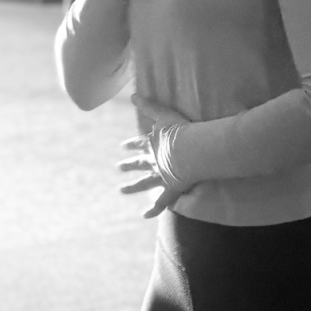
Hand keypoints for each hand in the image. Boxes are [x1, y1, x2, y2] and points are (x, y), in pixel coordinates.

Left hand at [118, 95, 191, 218]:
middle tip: (118, 168)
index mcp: (153, 145)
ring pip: (144, 183)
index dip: (131, 145)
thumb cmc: (182, 131)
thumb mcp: (164, 114)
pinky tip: (144, 216)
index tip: (122, 147)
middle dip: (129, 165)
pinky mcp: (171, 189)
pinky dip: (153, 209)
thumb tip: (132, 95)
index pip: (139, 144)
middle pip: (139, 164)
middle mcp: (154, 162)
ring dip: (133, 187)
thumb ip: (149, 105)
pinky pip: (161, 202)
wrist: (191, 151)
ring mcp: (161, 176)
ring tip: (121, 190)